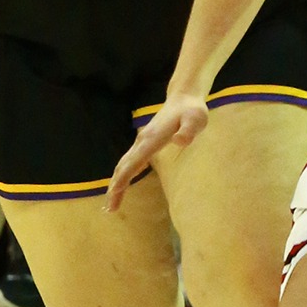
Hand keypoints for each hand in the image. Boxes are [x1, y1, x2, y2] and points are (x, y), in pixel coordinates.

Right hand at [106, 93, 208, 210]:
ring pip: (124, 165)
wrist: (183, 98)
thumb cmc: (191, 110)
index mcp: (151, 140)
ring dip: (116, 183)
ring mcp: (141, 142)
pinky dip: (123, 175)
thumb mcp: (196, 119)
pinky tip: (122, 186)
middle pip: (123, 167)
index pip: (132, 163)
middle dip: (115, 188)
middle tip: (110, 209)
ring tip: (112, 204)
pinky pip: (129, 162)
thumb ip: (189, 130)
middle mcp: (142, 141)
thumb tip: (180, 141)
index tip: (113, 196)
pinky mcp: (144, 143)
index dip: (122, 180)